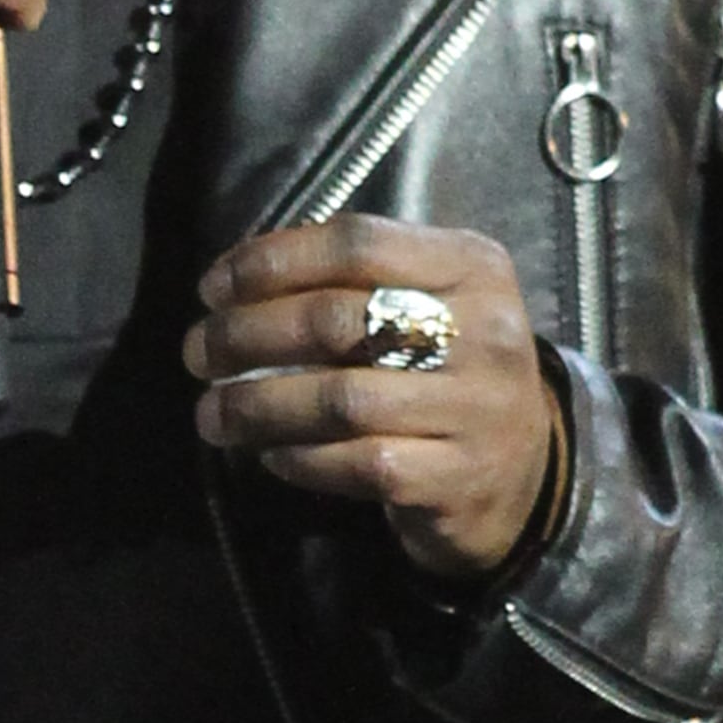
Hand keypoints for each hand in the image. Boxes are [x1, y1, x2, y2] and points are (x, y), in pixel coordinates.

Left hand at [185, 218, 566, 578]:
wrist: (524, 476)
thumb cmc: (449, 375)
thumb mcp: (430, 304)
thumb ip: (356, 282)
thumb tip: (237, 280)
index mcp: (473, 268)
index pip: (357, 244)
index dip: (271, 262)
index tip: (212, 289)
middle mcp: (484, 332)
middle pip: (337, 319)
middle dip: (247, 335)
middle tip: (198, 353)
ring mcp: (476, 409)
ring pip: (339, 399)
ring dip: (257, 406)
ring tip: (212, 412)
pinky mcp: (457, 478)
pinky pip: (357, 463)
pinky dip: (301, 459)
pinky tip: (270, 455)